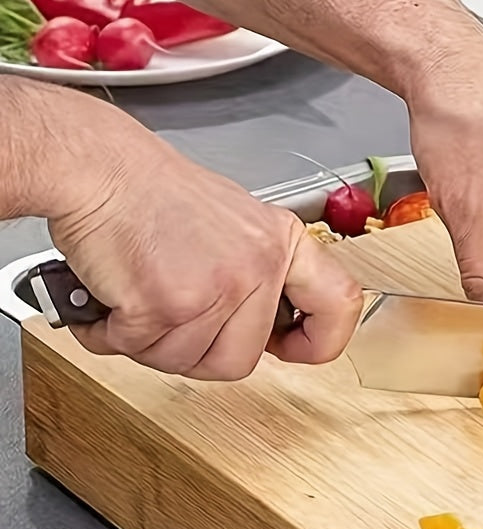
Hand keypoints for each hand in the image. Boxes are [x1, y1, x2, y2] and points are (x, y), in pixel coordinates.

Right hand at [46, 114, 363, 380]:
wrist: (98, 167)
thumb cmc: (152, 192)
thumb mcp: (237, 222)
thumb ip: (258, 273)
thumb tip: (263, 326)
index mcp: (284, 243)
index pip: (338, 305)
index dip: (317, 341)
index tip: (289, 348)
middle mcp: (260, 265)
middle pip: (240, 359)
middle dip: (195, 351)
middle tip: (168, 317)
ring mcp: (216, 286)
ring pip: (186, 361)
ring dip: (150, 342)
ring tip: (138, 297)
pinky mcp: (166, 303)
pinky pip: (139, 350)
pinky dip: (112, 335)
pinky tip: (110, 301)